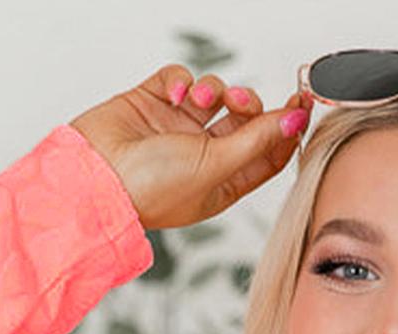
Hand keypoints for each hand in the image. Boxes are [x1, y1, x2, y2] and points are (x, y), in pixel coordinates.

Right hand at [71, 63, 313, 231]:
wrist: (95, 179)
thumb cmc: (150, 189)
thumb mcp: (215, 167)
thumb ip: (258, 140)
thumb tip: (295, 119)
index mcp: (222, 182)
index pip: (268, 154)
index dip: (287, 129)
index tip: (302, 103)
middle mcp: (203, 156)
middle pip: (245, 120)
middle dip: (249, 105)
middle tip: (240, 103)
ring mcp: (177, 128)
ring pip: (215, 94)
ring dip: (214, 89)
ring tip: (200, 99)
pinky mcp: (154, 104)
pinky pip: (180, 79)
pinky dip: (183, 79)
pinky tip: (177, 92)